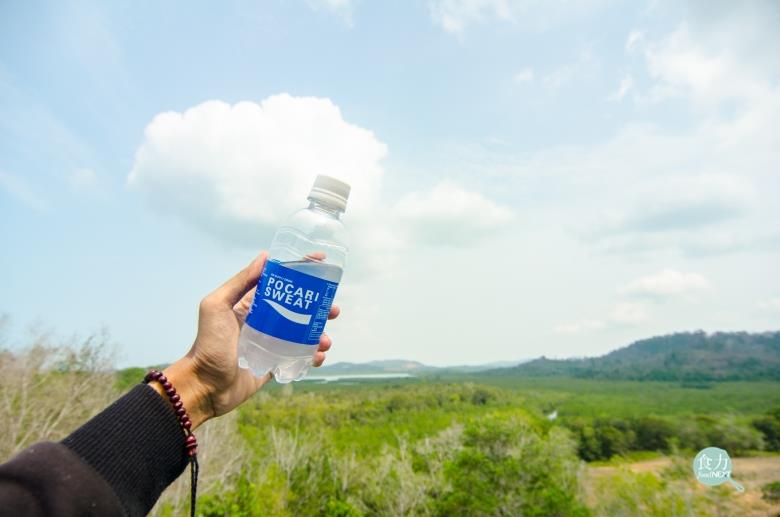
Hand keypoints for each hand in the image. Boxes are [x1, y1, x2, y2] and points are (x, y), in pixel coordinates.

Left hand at [154, 253, 339, 428]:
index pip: (281, 283)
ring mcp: (270, 344)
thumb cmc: (207, 344)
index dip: (301, 271)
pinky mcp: (274, 365)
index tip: (322, 263)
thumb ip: (239, 282)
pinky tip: (318, 356)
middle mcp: (264, 321)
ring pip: (303, 334)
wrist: (204, 386)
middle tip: (333, 309)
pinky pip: (299, 358)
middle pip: (298, 308)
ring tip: (325, 340)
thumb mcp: (216, 306)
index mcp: (251, 304)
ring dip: (318, 334)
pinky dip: (312, 356)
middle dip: (319, 307)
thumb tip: (265, 257)